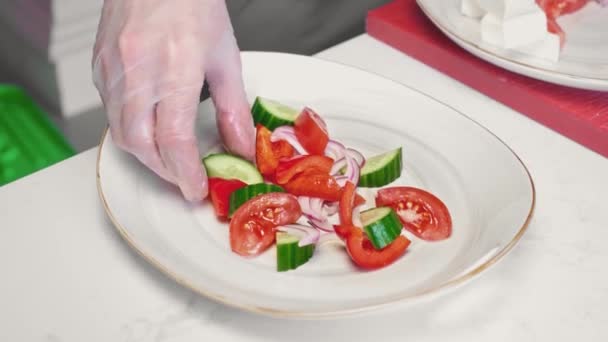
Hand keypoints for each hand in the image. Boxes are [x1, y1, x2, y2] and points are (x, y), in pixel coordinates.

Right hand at [92, 0, 254, 201]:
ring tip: (170, 159)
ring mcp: (112, 69)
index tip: (196, 188)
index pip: (174, 140)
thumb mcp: (224, 57)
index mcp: (173, 69)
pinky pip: (110, 111)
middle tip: (185, 177)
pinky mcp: (99, 66)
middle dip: (165, 171)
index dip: (186, 173)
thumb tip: (241, 146)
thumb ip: (232, 109)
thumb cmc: (191, 4)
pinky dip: (130, 130)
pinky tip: (149, 128)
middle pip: (141, 145)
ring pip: (121, 133)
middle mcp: (137, 72)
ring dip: (147, 155)